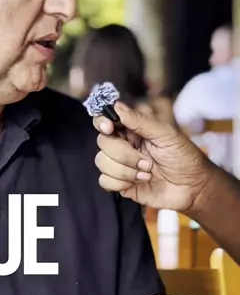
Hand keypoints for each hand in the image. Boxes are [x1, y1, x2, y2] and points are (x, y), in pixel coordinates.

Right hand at [93, 101, 211, 212]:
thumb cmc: (185, 157)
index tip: (109, 127)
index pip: (106, 120)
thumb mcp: (167, 135)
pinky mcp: (121, 184)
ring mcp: (121, 165)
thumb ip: (140, 121)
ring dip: (125, 170)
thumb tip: (116, 106)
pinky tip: (139, 183)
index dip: (102, 121)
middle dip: (124, 154)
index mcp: (133, 130)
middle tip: (147, 162)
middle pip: (103, 142)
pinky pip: (104, 181)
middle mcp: (124, 145)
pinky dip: (120, 182)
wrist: (194, 188)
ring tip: (148, 174)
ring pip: (101, 162)